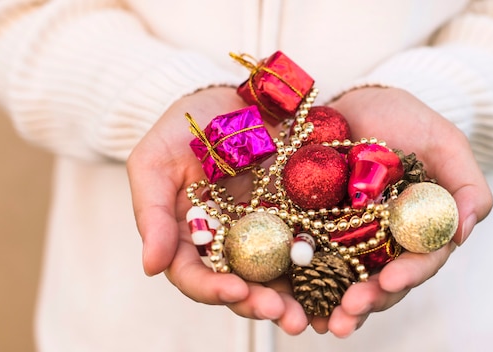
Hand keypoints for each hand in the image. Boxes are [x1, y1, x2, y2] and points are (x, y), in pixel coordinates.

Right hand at [127, 87, 308, 333]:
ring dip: (297, 298)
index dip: (212, 290)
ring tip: (316, 315)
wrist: (230, 97)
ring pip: (278, 274)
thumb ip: (151, 213)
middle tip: (286, 316)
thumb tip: (150, 267)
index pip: (194, 275)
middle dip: (262, 305)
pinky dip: (323, 265)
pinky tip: (341, 280)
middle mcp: (228, 241)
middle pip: (242, 284)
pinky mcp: (297, 214)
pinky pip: (310, 242)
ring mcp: (264, 230)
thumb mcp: (154, 162)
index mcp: (190, 236)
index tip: (235, 291)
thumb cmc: (183, 127)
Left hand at [309, 87, 492, 336]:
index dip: (407, 274)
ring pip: (342, 280)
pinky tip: (285, 299)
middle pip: (380, 282)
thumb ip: (466, 185)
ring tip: (315, 323)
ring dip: (330, 305)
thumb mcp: (444, 143)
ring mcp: (348, 239)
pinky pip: (307, 259)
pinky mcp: (313, 229)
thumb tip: (465, 233)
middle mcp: (385, 243)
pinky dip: (298, 283)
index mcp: (419, 229)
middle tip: (346, 316)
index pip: (420, 260)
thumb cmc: (407, 120)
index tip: (389, 281)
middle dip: (365, 302)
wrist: (357, 102)